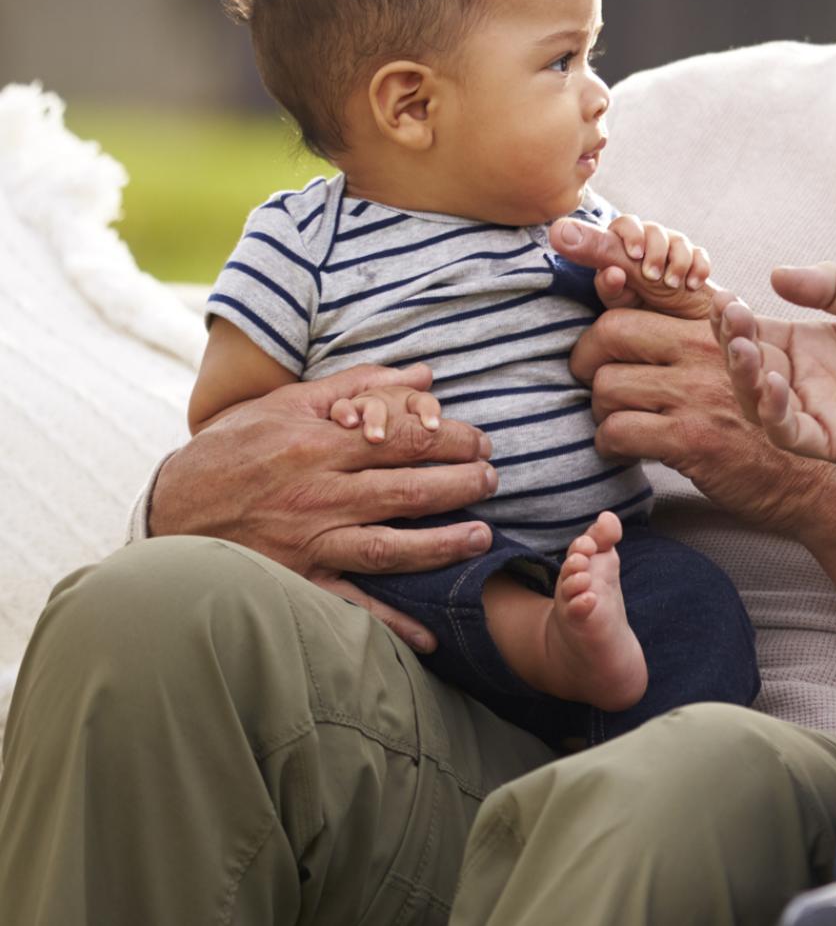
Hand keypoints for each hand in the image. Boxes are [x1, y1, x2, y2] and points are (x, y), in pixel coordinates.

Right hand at [153, 363, 498, 650]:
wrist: (169, 509)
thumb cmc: (231, 449)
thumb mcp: (285, 404)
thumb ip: (356, 386)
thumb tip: (422, 373)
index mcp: (316, 444)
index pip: (401, 438)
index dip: (451, 439)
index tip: (481, 441)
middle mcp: (316, 494)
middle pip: (406, 490)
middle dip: (460, 485)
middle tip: (493, 480)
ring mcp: (308, 542)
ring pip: (389, 546)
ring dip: (442, 545)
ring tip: (481, 537)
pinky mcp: (297, 580)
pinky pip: (351, 605)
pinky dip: (391, 623)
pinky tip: (430, 635)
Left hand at [550, 215, 715, 319]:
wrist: (671, 336)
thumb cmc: (635, 312)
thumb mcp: (616, 287)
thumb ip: (594, 256)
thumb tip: (558, 231)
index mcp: (621, 248)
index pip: (625, 224)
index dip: (631, 234)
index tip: (634, 255)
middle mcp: (646, 247)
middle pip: (654, 229)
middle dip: (656, 250)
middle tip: (653, 277)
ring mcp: (672, 254)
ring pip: (679, 240)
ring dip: (677, 261)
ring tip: (673, 285)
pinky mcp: (694, 264)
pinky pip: (699, 254)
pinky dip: (697, 267)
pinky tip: (691, 284)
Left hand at [571, 304, 835, 537]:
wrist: (811, 480)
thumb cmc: (769, 419)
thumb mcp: (747, 358)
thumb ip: (704, 328)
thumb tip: (640, 300)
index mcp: (716, 324)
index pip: (644, 293)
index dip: (607, 295)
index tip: (592, 309)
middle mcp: (707, 350)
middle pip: (611, 331)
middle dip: (588, 359)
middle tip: (593, 379)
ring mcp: (698, 393)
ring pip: (607, 385)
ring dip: (603, 409)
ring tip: (621, 420)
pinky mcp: (691, 438)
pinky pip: (617, 431)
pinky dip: (610, 444)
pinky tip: (628, 449)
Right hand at [712, 262, 835, 470]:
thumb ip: (831, 286)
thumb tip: (775, 273)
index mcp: (811, 345)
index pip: (756, 330)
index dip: (734, 316)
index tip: (722, 296)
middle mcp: (805, 380)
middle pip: (748, 364)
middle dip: (733, 341)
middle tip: (731, 318)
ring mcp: (817, 412)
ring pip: (758, 401)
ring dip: (743, 375)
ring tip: (744, 347)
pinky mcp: (834, 442)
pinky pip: (790, 432)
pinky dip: (773, 411)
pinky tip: (772, 383)